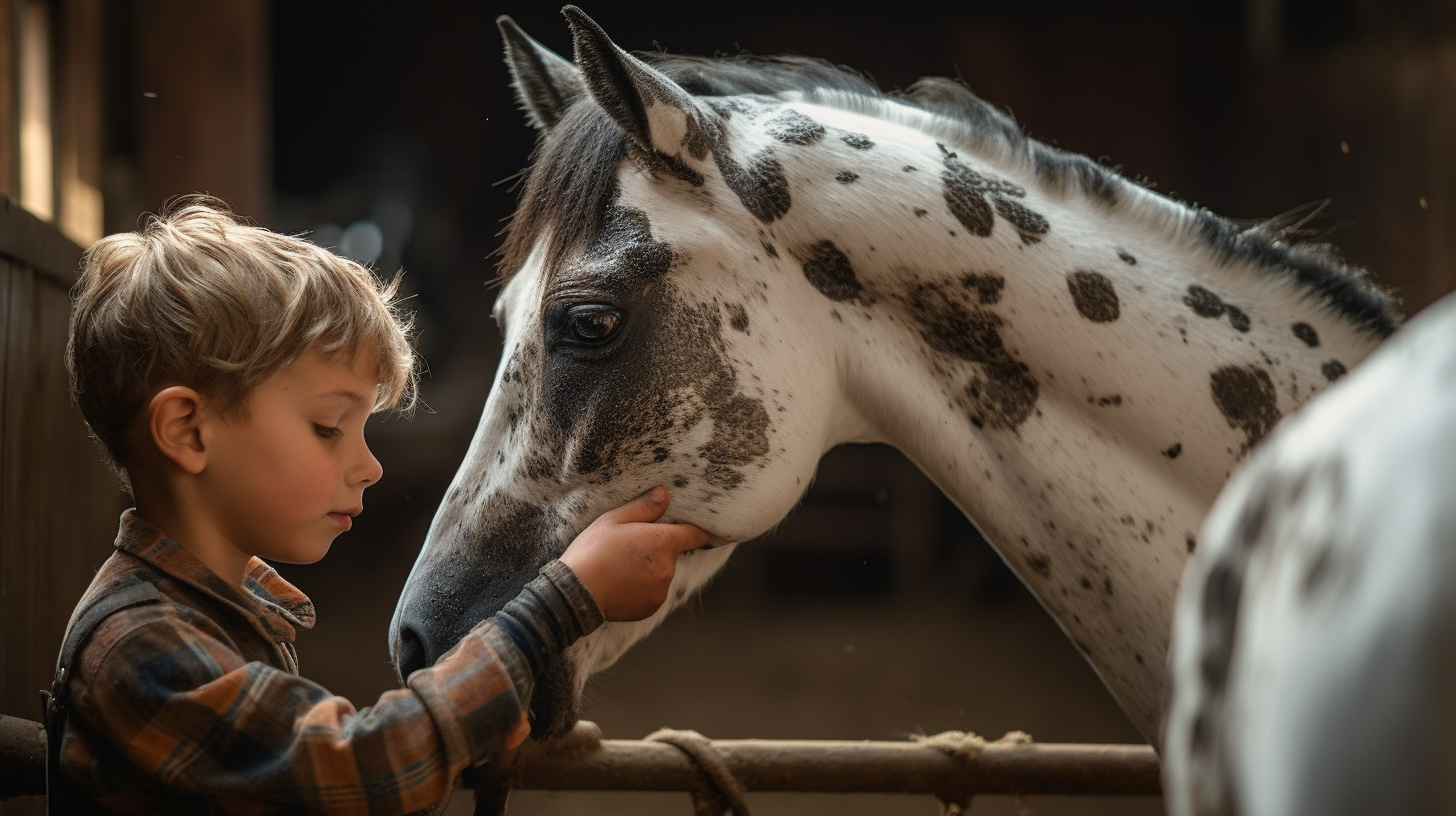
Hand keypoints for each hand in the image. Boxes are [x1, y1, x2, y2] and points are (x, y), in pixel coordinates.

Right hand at [560, 486, 707, 620]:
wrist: (576, 593)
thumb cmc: (593, 552)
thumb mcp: (613, 520)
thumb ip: (644, 506)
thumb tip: (665, 493)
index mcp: (662, 543)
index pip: (694, 534)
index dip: (695, 530)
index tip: (691, 529)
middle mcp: (668, 568)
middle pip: (671, 554)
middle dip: (656, 550)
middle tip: (628, 548)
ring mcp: (661, 590)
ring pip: (661, 574)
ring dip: (648, 570)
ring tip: (620, 568)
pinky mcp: (652, 607)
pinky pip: (653, 593)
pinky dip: (641, 589)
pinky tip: (620, 584)